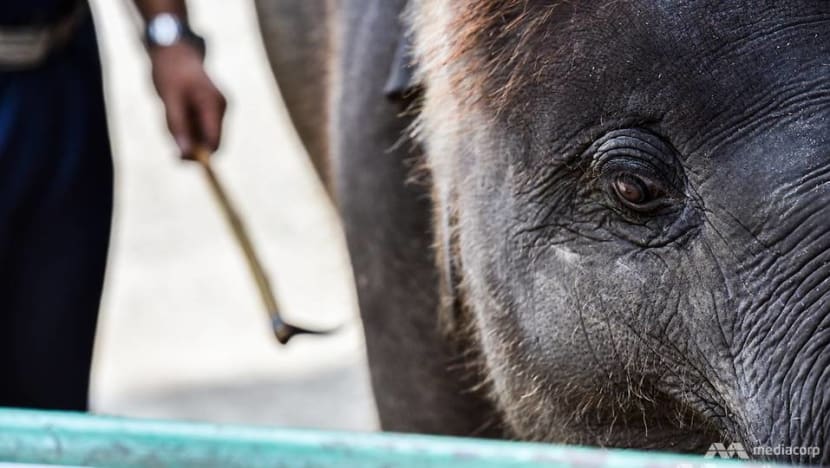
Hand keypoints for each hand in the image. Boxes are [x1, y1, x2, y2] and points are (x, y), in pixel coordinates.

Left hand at [150, 42, 225, 158]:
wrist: (174, 50)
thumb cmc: (170, 73)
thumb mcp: (169, 101)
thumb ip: (178, 128)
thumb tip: (185, 155)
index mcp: (214, 105)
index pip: (214, 143)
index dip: (199, 156)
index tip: (177, 158)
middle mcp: (221, 108)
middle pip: (211, 141)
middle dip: (190, 144)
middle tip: (168, 134)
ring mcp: (219, 107)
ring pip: (204, 135)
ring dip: (186, 134)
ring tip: (171, 114)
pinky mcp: (213, 108)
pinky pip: (201, 126)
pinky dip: (187, 126)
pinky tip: (177, 110)